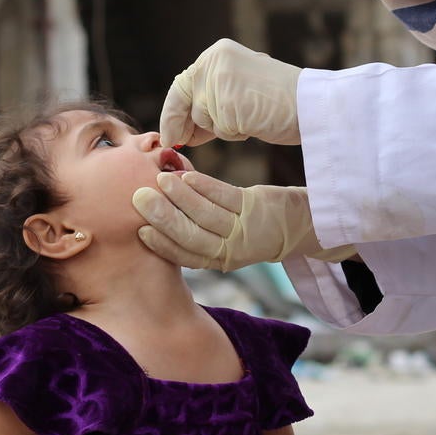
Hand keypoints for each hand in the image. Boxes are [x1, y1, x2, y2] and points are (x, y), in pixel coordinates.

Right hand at [133, 172, 352, 270]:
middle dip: (164, 218)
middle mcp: (230, 249)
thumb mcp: (223, 238)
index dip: (162, 245)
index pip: (185, 255)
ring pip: (206, 215)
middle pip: (192, 236)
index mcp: (218, 259)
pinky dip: (205, 187)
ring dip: (181, 197)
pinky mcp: (255, 207)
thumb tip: (156, 206)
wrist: (295, 227)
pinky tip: (187, 175)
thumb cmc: (248, 229)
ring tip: (161, 180)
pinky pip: (226, 197)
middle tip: (140, 198)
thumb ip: (194, 228)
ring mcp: (244, 229)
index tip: (140, 230)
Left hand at [160, 39, 302, 147]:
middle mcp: (215, 61)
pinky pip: (220, 130)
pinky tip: (255, 122)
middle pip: (184, 101)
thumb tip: (180, 127)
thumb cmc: (282, 100)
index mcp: (219, 53)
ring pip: (202, 118)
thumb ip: (212, 98)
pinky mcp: (226, 103)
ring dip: (222, 128)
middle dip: (179, 125)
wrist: (313, 103)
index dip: (174, 111)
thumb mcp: (240, 89)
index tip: (170, 132)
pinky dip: (236, 134)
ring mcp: (219, 82)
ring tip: (251, 117)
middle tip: (177, 142)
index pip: (184, 84)